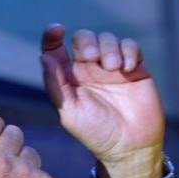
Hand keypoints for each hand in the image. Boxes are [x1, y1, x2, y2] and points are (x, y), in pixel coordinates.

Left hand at [40, 24, 164, 177]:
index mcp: (68, 77)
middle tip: (92, 58)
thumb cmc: (95, 133)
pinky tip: (128, 68)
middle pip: (83, 38)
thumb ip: (56, 84)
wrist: (130, 146)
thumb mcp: (69, 112)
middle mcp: (89, 68)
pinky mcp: (135, 67)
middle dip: (87, 42)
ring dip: (109, 48)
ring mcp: (112, 66)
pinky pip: (131, 46)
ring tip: (114, 68)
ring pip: (107, 39)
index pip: (56, 48)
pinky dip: (128, 51)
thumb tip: (44, 56)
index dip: (53, 35)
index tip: (57, 30)